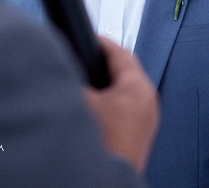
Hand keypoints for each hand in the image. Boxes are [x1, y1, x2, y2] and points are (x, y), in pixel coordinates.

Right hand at [84, 38, 158, 172]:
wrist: (103, 182)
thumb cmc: (102, 146)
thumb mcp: (80, 103)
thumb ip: (71, 80)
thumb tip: (61, 69)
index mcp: (139, 90)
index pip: (120, 53)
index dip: (101, 42)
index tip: (88, 36)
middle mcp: (147, 105)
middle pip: (122, 73)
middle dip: (100, 66)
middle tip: (83, 60)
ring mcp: (144, 124)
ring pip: (120, 93)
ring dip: (102, 89)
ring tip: (83, 85)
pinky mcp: (135, 139)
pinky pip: (119, 112)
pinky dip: (104, 107)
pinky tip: (89, 112)